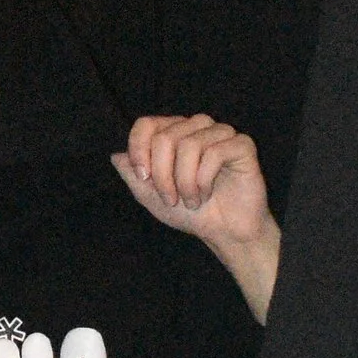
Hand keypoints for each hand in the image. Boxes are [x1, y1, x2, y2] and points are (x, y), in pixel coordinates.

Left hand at [115, 113, 280, 320]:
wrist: (225, 232)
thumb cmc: (192, 213)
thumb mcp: (152, 198)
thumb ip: (133, 176)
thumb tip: (115, 156)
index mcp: (175, 133)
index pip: (147, 124)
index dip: (139, 150)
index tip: (143, 178)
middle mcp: (197, 127)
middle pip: (165, 137)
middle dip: (162, 175)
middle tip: (171, 199)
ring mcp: (221, 133)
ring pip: (189, 145)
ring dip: (185, 182)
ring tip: (191, 200)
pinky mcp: (242, 145)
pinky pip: (215, 153)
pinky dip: (204, 180)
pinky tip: (206, 194)